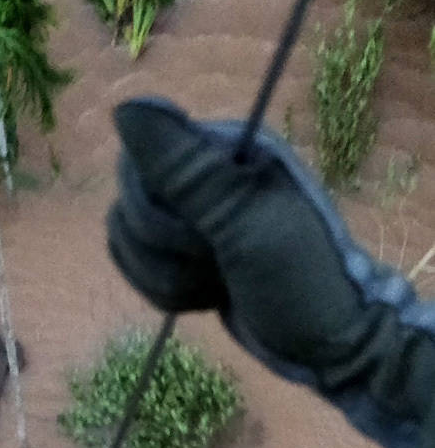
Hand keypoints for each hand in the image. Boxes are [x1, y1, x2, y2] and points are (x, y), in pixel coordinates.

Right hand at [108, 97, 422, 392]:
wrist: (323, 340)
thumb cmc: (297, 277)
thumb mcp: (244, 222)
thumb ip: (183, 169)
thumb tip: (124, 107)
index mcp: (220, 148)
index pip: (137, 164)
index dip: (154, 211)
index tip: (202, 233)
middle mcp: (199, 173)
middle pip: (128, 207)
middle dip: (166, 253)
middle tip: (219, 262)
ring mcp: (188, 215)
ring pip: (127, 241)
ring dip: (166, 278)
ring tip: (217, 283)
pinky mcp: (180, 254)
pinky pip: (136, 267)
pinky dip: (164, 293)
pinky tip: (205, 296)